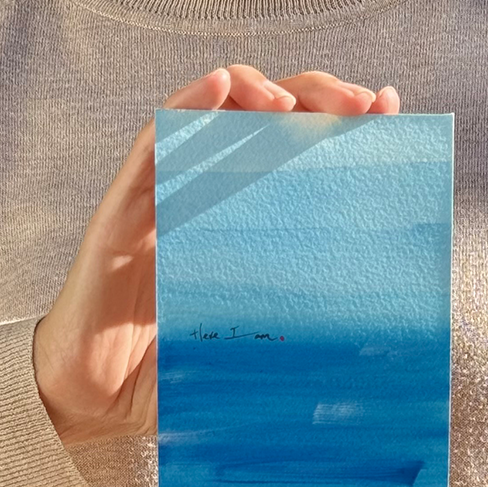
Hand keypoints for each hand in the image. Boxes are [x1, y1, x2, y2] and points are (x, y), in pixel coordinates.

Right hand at [32, 64, 400, 445]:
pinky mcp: (126, 207)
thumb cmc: (175, 376)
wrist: (97, 402)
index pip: (301, 151)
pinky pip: (156, 141)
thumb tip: (376, 346)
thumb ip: (300, 337)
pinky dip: (188, 104)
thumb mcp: (255, 350)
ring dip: (257, 89)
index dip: (342, 124)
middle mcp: (209, 196)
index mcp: (248, 223)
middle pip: (266, 116)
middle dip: (317, 95)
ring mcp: (167, 195)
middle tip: (362, 103)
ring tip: (292, 101)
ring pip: (215, 111)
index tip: (389, 113)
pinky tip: (218, 84)